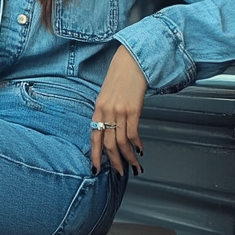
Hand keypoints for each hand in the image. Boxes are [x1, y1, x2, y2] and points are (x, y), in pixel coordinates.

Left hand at [90, 44, 146, 175]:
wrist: (132, 61)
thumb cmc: (120, 78)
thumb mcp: (107, 95)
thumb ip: (106, 113)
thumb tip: (109, 131)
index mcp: (98, 109)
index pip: (94, 137)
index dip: (95, 155)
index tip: (96, 169)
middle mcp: (106, 112)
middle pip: (108, 144)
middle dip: (115, 162)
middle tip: (120, 173)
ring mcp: (119, 111)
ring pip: (122, 142)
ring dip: (129, 157)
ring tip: (134, 166)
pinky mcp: (133, 109)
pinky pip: (133, 133)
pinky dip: (137, 144)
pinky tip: (140, 149)